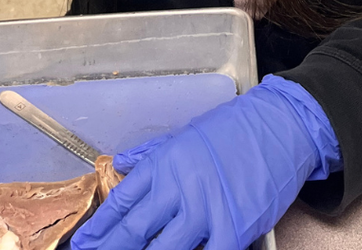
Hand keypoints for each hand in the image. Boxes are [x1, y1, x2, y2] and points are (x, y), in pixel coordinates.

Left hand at [71, 76, 340, 249]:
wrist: (279, 125)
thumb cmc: (234, 128)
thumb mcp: (186, 134)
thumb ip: (150, 153)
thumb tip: (119, 164)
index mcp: (164, 162)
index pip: (122, 201)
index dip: (100, 228)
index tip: (83, 244)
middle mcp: (179, 186)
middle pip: (135, 230)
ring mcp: (206, 208)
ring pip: (164, 249)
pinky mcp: (234, 227)